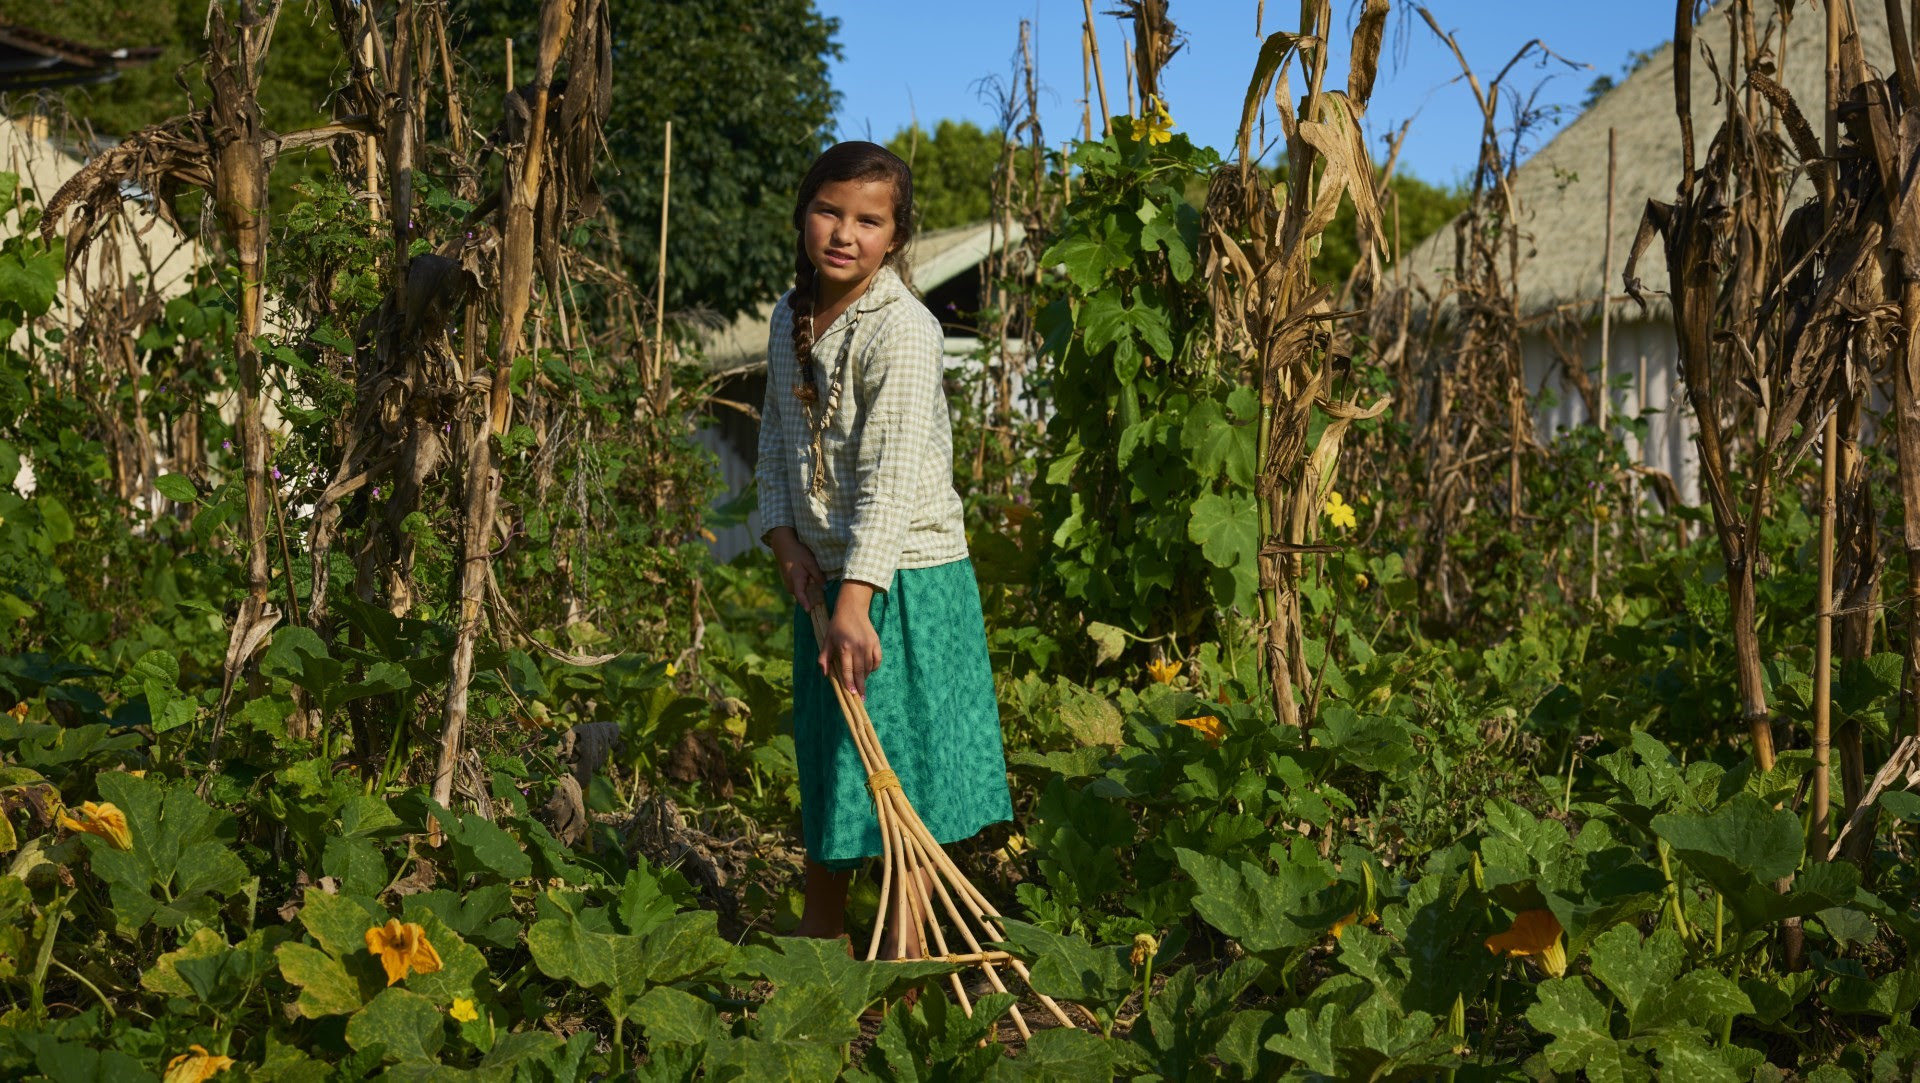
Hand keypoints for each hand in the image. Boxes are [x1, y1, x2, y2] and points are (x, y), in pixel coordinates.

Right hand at [766, 527, 823, 604]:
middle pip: (803, 596)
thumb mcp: (810, 563)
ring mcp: (787, 584)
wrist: (783, 545)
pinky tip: (809, 578)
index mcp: (796, 581)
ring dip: (808, 590)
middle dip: (812, 597)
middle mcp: (790, 586)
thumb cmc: (798, 553)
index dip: (807, 605)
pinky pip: (798, 587)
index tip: (811, 612)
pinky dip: (804, 586)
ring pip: (801, 592)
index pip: (801, 597)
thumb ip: (818, 576)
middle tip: (823, 595)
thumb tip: (824, 588)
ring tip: (816, 583)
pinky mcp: (788, 581)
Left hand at [819, 581, 880, 697]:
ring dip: (865, 677)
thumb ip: (824, 658)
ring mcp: (868, 645)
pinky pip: (877, 659)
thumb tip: (824, 674)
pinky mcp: (876, 642)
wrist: (852, 609)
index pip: (847, 670)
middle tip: (861, 698)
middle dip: (860, 686)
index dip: (849, 683)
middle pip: (860, 672)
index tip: (852, 693)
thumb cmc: (837, 626)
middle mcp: (857, 647)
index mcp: (844, 648)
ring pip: (869, 667)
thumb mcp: (827, 641)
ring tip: (862, 684)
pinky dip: (874, 667)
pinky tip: (869, 671)